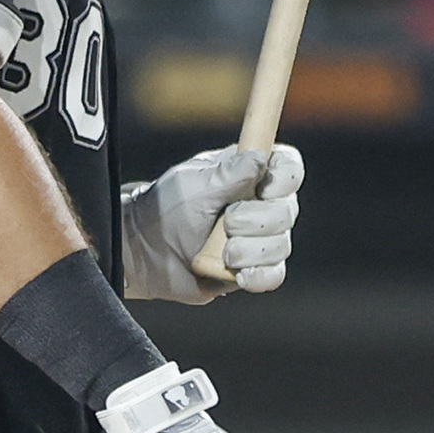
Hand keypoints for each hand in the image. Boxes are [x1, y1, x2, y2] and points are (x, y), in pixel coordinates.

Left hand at [119, 141, 303, 301]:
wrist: (145, 252)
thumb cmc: (166, 209)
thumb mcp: (194, 185)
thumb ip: (230, 173)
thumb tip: (260, 157)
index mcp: (250, 174)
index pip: (288, 169)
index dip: (286, 179)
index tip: (265, 189)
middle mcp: (260, 204)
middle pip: (287, 211)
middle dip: (256, 220)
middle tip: (226, 222)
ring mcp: (258, 239)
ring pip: (280, 245)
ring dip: (250, 250)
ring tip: (222, 253)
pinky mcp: (251, 269)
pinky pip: (273, 275)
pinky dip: (259, 276)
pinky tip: (239, 274)